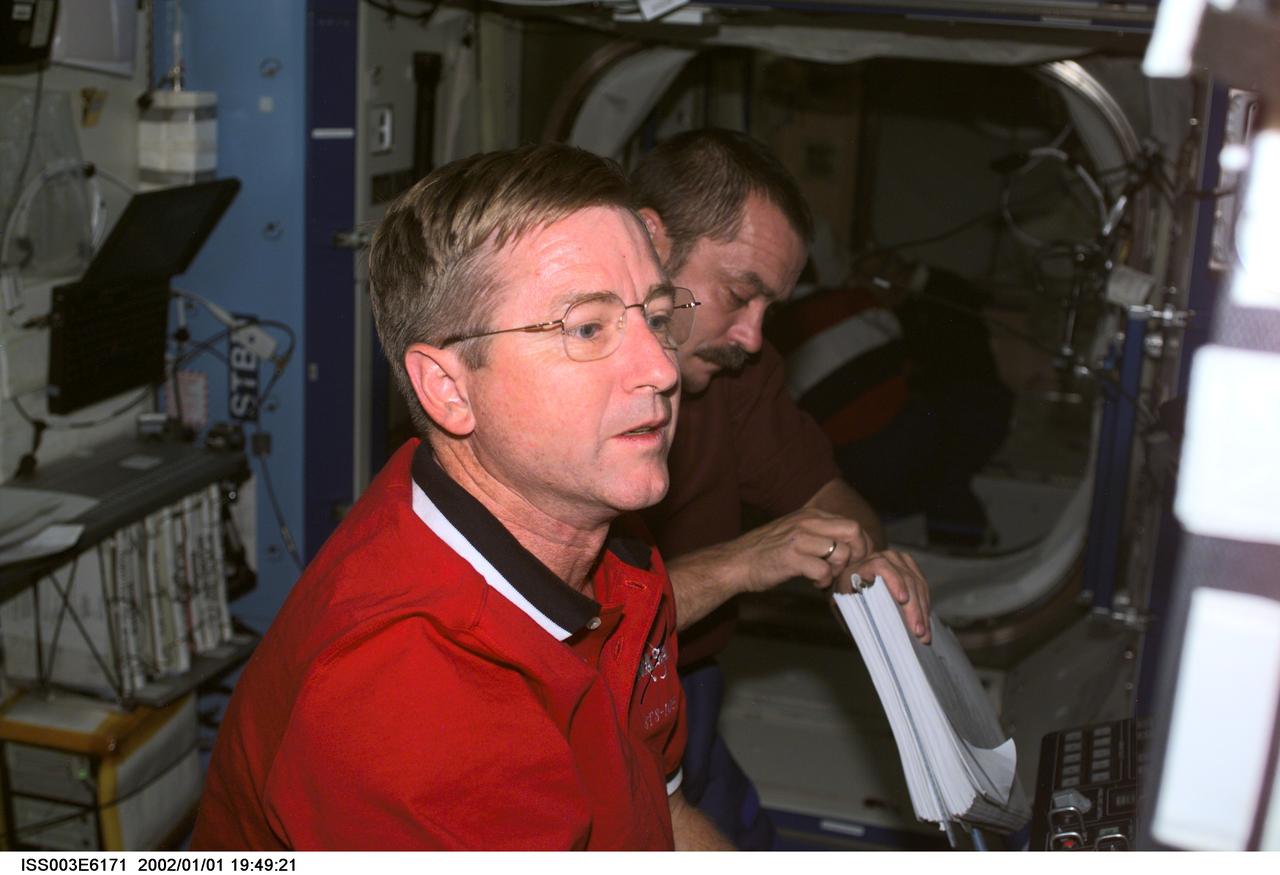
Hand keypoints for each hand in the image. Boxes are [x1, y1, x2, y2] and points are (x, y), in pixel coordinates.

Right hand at [736, 508, 876, 593]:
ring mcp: (799, 539)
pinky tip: (814, 582)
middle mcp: (807, 522)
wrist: (736, 562)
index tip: (854, 561)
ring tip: (825, 576)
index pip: (852, 525)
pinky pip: (823, 570)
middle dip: (857, 554)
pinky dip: (823, 580)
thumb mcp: (795, 531)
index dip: (861, 546)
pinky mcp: (791, 557)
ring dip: (838, 570)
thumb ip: (819, 533)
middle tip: (846, 569)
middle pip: (853, 532)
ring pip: (841, 552)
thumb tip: (848, 545)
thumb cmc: (767, 551)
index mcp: (811, 515)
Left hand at [849, 549, 931, 643]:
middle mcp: (881, 557)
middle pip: (904, 578)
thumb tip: (873, 634)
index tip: (903, 600)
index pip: (881, 567)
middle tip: (918, 631)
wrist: (849, 580)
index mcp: (861, 565)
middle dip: (913, 607)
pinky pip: (922, 584)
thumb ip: (855, 614)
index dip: (894, 582)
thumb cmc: (845, 597)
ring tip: (924, 633)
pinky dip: (924, 603)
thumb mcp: (843, 605)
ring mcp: (898, 560)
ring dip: (922, 609)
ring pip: (917, 583)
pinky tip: (925, 621)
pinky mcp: (909, 566)